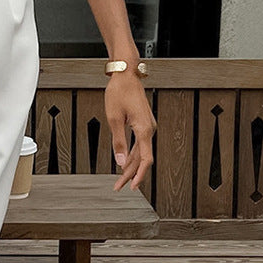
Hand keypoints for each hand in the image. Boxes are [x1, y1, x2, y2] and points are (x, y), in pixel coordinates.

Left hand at [105, 72, 156, 191]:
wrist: (127, 75)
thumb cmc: (119, 93)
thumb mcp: (113, 119)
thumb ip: (118, 142)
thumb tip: (119, 162)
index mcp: (144, 129)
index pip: (145, 159)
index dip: (138, 174)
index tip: (132, 186)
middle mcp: (149, 129)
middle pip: (141, 158)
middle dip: (129, 174)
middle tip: (118, 187)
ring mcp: (147, 127)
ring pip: (140, 152)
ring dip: (129, 166)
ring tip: (119, 180)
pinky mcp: (143, 124)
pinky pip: (139, 144)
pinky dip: (131, 155)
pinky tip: (123, 164)